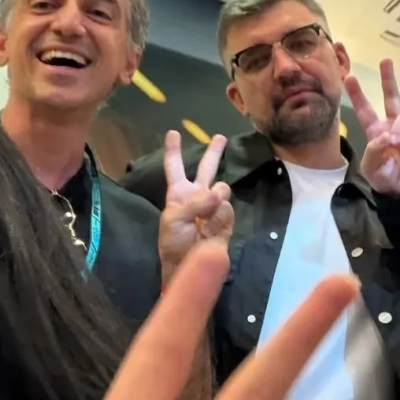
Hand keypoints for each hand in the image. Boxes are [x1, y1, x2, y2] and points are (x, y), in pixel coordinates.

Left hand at [158, 130, 233, 284]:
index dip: (174, 151)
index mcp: (178, 194)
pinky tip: (211, 230)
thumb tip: (218, 194)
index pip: (174, 168)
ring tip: (203, 222)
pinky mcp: (226, 218)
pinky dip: (219, 217)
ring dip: (214, 201)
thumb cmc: (173, 243)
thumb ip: (194, 203)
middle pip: (207, 168)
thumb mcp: (173, 220)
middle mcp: (197, 196)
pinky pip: (227, 208)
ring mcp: (213, 206)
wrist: (189, 266)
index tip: (173, 133)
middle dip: (214, 152)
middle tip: (220, 137)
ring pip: (222, 188)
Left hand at [344, 60, 399, 195]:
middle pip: (392, 98)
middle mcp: (393, 127)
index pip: (365, 110)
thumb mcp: (371, 168)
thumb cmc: (385, 177)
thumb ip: (374, 151)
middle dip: (388, 79)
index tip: (349, 78)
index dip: (358, 95)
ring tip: (396, 142)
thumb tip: (387, 136)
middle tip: (385, 61)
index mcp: (376, 131)